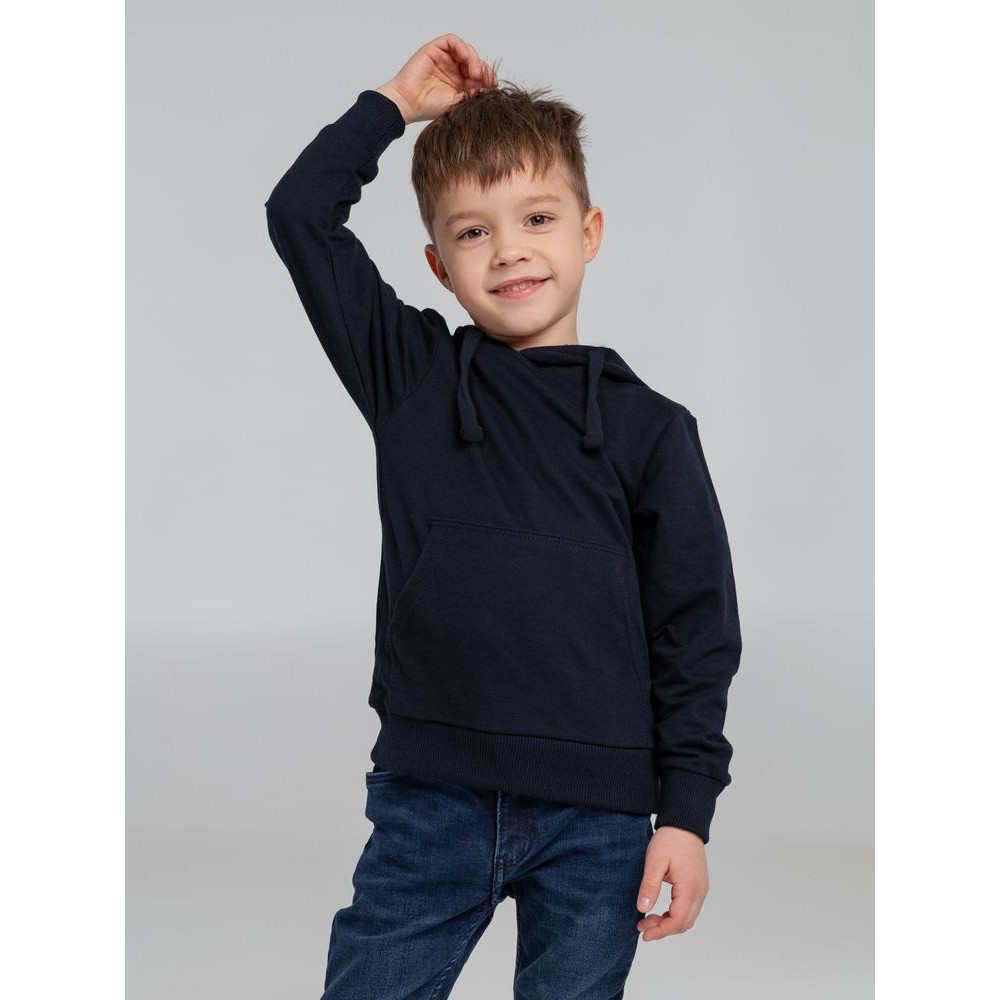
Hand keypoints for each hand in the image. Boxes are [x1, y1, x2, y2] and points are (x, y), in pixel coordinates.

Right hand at [375, 33, 497, 124]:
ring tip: (475, 73)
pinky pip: (452, 41)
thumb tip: (490, 88)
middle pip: (474, 61)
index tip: (493, 86)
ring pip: (466, 50)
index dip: (488, 77)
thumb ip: (473, 94)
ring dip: (474, 59)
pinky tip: (466, 58)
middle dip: (483, 69)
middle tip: (484, 80)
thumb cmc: (430, 107)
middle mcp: (453, 69)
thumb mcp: (458, 103)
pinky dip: (462, 47)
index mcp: (459, 83)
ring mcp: (444, 59)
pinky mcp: (435, 49)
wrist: (409, 104)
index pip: (479, 74)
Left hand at [635, 826, 708, 939]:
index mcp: (690, 888)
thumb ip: (650, 886)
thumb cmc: (670, 839)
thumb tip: (642, 909)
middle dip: (663, 929)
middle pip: (684, 923)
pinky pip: (689, 908)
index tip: (643, 932)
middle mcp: (700, 892)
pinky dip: (675, 914)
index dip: (660, 931)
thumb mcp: (655, 861)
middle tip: (642, 926)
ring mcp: (701, 889)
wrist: (685, 823)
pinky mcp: (698, 885)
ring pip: (687, 917)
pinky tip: (660, 910)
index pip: (676, 921)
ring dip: (669, 923)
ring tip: (648, 919)